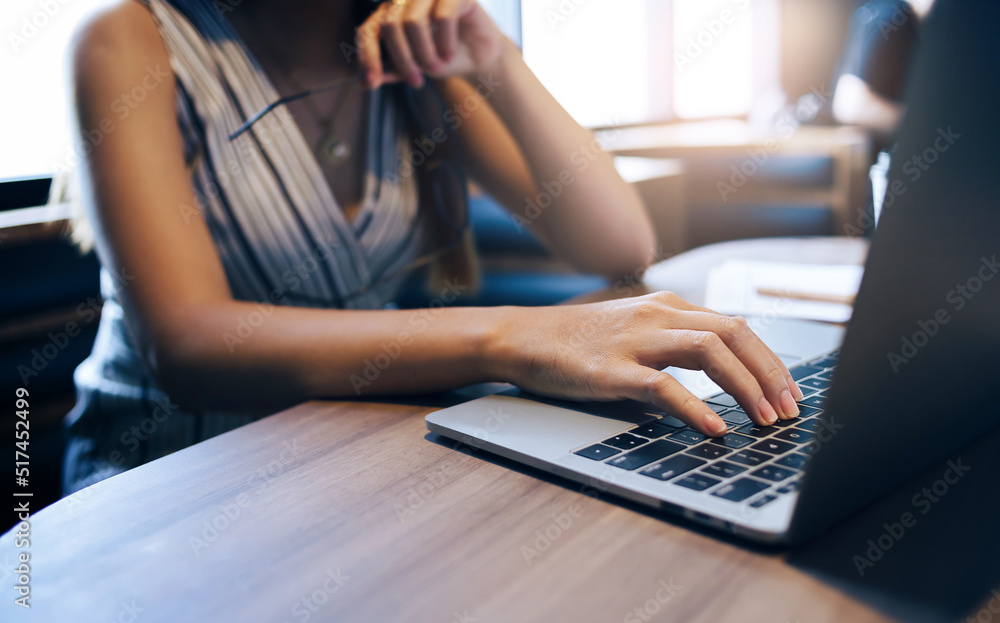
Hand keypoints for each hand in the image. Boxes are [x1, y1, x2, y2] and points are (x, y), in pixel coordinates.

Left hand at [356, 0, 506, 88]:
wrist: (477, 54)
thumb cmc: (441, 57)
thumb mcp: (413, 68)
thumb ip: (390, 70)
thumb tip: (365, 81)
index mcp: (388, 14)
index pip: (367, 31)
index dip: (367, 58)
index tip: (370, 84)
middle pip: (390, 27)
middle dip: (403, 60)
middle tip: (416, 81)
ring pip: (413, 22)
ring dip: (424, 53)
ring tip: (434, 68)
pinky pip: (442, 17)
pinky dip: (444, 42)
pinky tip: (448, 55)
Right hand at [494, 292, 805, 435]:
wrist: (522, 338)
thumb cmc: (578, 342)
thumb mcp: (634, 333)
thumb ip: (673, 347)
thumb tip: (720, 383)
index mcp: (667, 306)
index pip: (735, 326)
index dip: (769, 360)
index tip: (790, 392)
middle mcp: (657, 315)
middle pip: (733, 334)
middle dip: (770, 373)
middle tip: (790, 410)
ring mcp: (634, 340)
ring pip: (708, 352)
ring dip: (746, 387)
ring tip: (766, 420)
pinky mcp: (611, 369)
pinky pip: (662, 385)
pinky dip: (694, 408)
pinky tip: (714, 428)